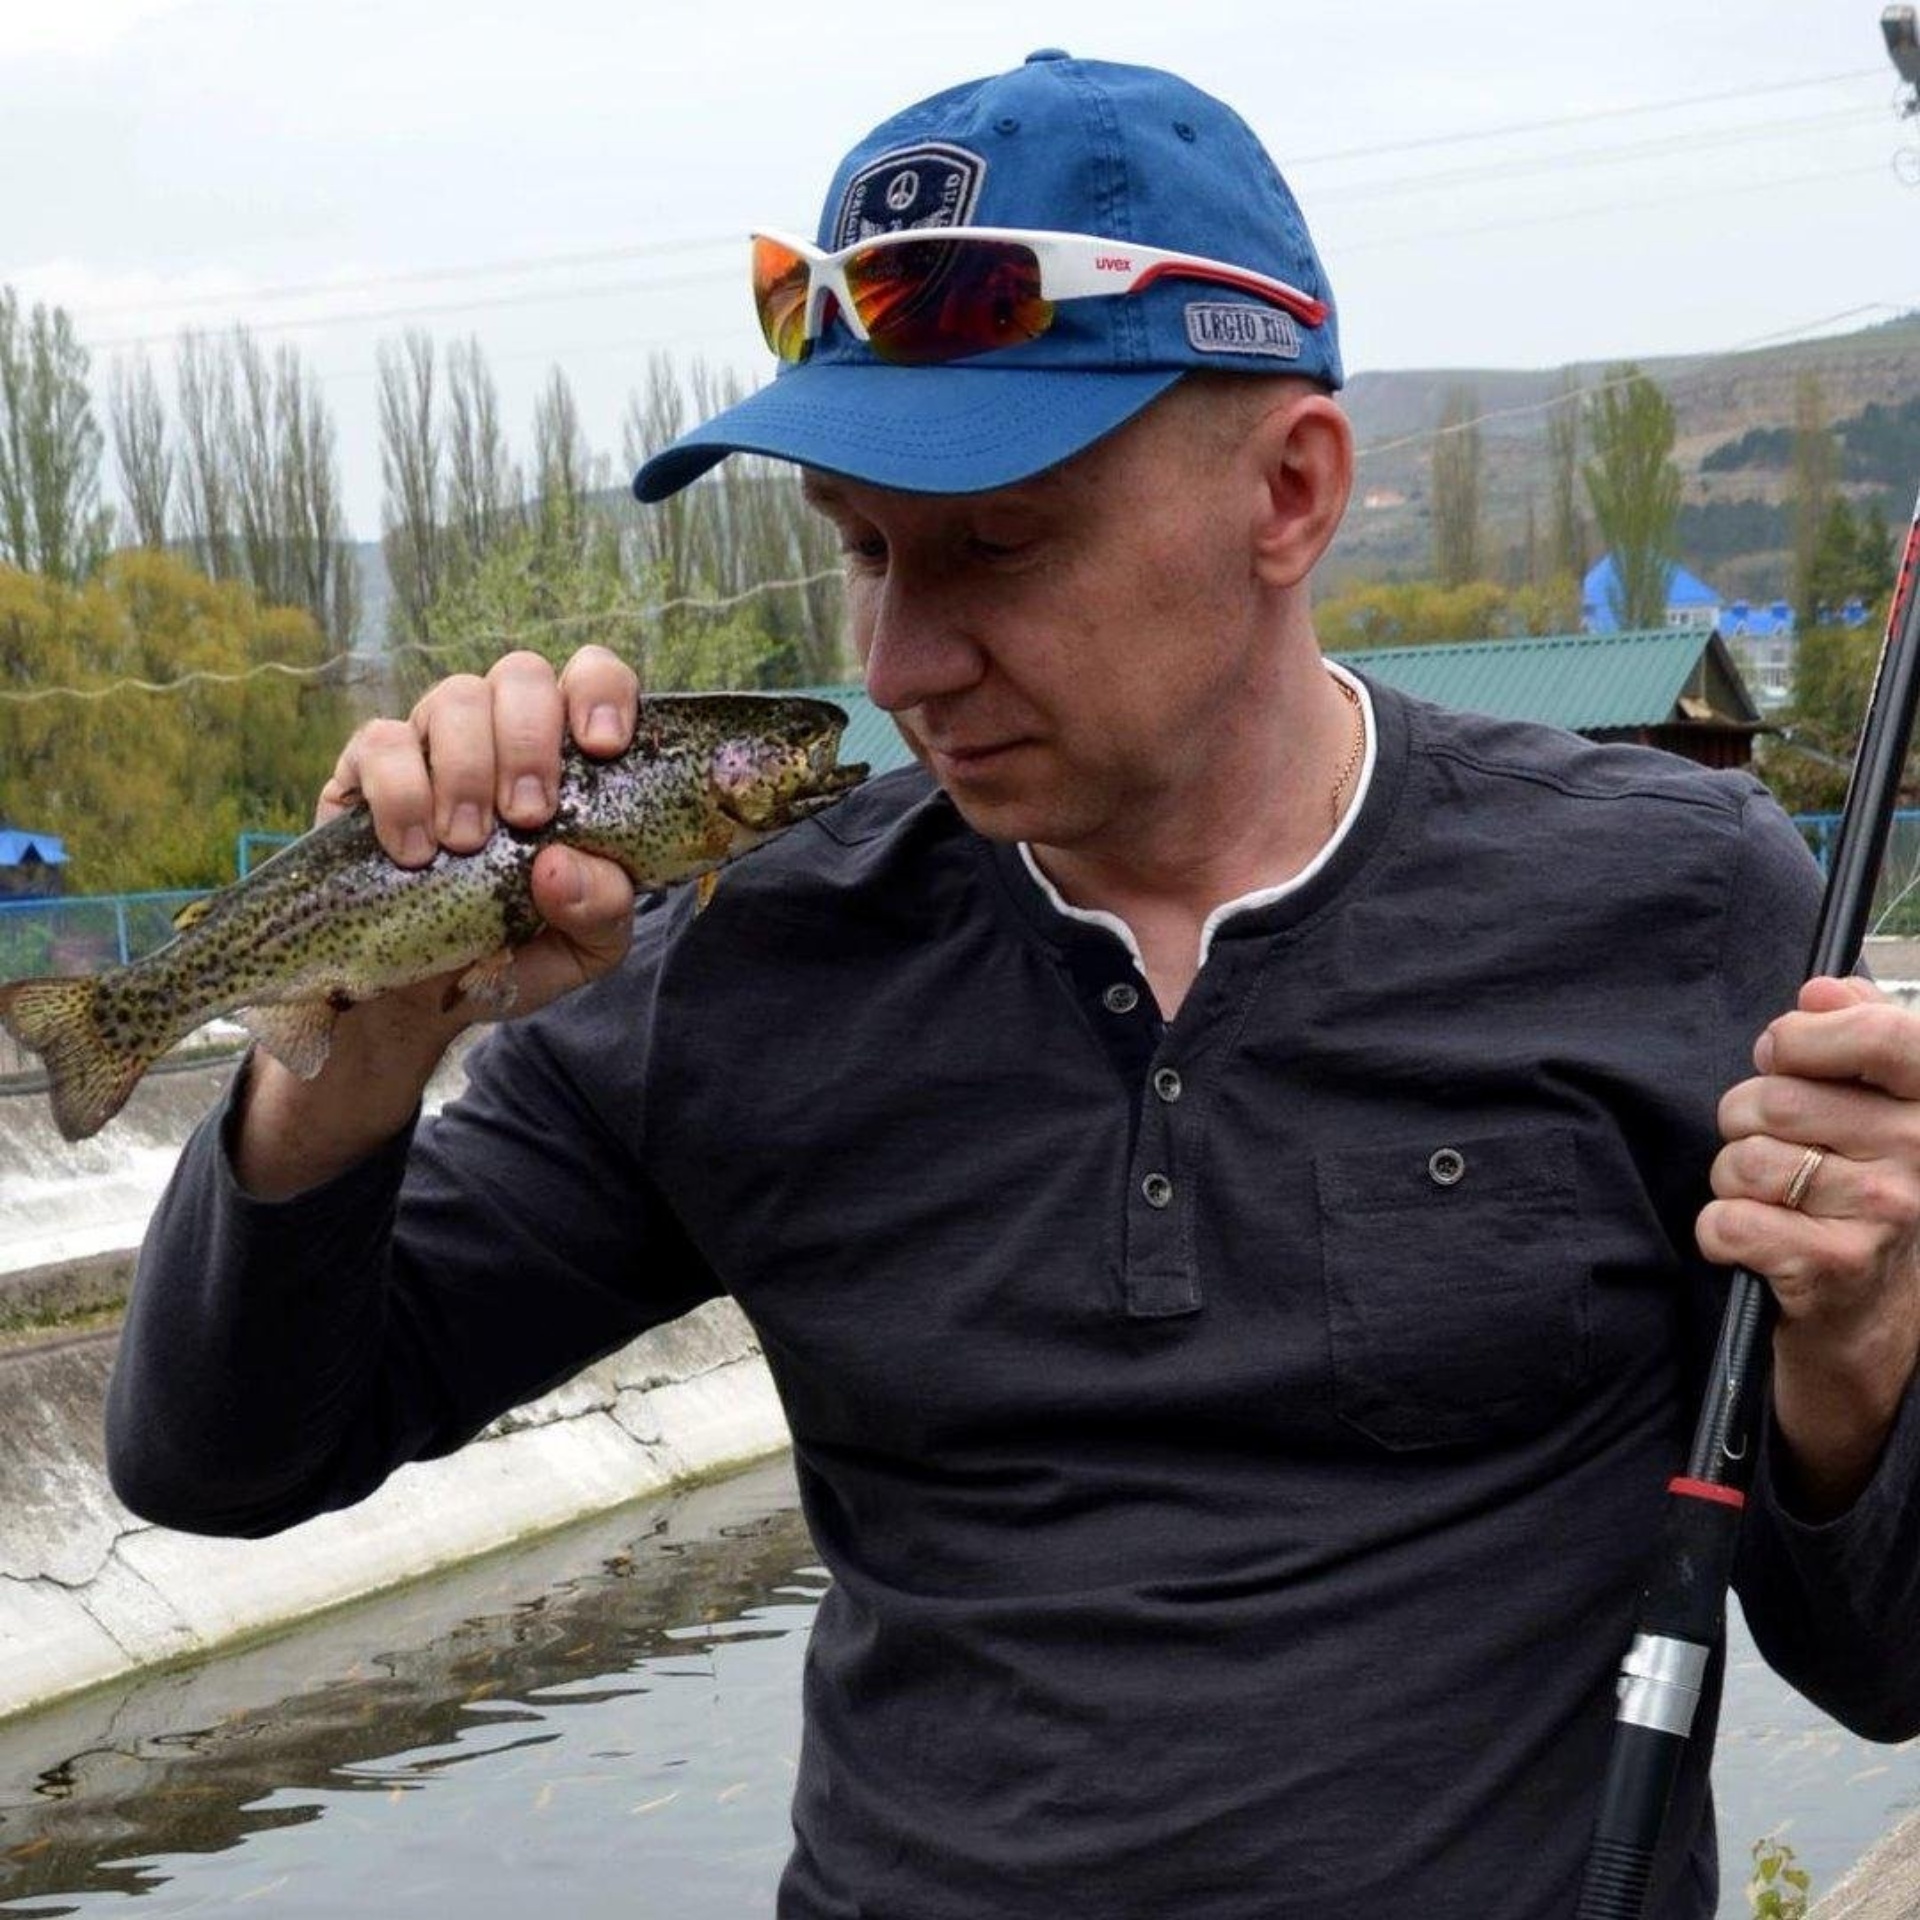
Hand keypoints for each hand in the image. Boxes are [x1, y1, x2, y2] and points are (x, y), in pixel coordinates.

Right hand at [236, 647, 641, 1199]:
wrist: (425, 997)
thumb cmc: (518, 951)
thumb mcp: (583, 949)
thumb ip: (601, 911)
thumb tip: (560, 866)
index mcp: (572, 757)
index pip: (593, 677)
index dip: (601, 691)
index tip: (603, 747)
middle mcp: (505, 733)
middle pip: (519, 674)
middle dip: (528, 740)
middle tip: (527, 816)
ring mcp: (435, 743)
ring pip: (453, 697)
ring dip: (466, 769)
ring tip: (464, 844)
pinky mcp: (367, 770)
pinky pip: (379, 742)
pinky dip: (399, 794)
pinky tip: (413, 853)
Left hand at [1699, 975, 1919, 1514]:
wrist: (1871, 1328)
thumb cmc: (1856, 1199)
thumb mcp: (1872, 1110)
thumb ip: (1855, 1032)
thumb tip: (1819, 993)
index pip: (1880, 1033)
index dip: (1802, 1038)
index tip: (1782, 1055)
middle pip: (1774, 1099)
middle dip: (1743, 1124)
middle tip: (1771, 1153)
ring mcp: (1885, 1212)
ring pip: (1743, 1159)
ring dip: (1731, 1180)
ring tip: (1771, 1202)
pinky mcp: (1837, 1268)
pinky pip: (1727, 1220)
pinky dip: (1718, 1232)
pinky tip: (1753, 1245)